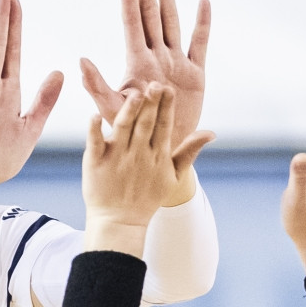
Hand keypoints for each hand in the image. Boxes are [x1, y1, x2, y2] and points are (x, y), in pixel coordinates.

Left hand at [81, 0, 208, 154]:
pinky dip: (202, 24)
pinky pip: (199, 44)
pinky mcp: (195, 76)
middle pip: (150, 16)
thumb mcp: (111, 111)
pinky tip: (202, 2)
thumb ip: (96, 86)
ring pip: (172, 23)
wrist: (158, 156)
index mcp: (136, 64)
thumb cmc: (129, 137)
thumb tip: (79, 61)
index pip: (132, 23)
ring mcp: (175, 64)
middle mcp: (155, 59)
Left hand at [82, 83, 213, 255]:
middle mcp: (138, 154)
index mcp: (157, 154)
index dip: (166, 107)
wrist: (120, 221)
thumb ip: (190, 152)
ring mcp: (116, 158)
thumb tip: (211, 133)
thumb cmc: (147, 197)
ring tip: (134, 96)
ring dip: (129, 112)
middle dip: (151, 105)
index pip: (164, 126)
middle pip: (146, 124)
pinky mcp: (95, 163)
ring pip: (123, 129)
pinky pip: (94, 143)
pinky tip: (94, 116)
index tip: (168, 88)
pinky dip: (94, 130)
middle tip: (154, 84)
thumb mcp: (174, 176)